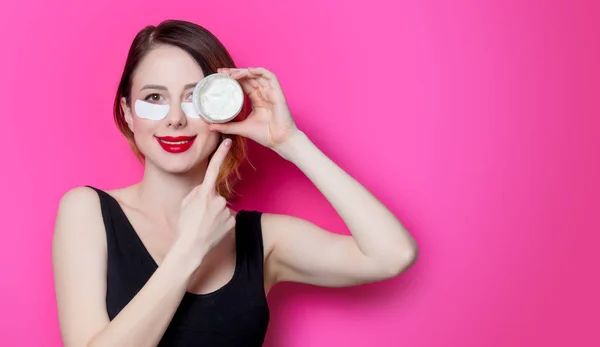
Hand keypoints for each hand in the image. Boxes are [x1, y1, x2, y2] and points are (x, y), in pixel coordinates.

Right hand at [171, 138, 235, 267]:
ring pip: (221, 207)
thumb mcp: (185, 204)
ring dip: (214, 214)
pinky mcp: (232, 220)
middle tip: (199, 217)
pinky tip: (212, 230)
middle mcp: (218, 199)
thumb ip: (196, 192)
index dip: (220, 154)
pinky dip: (220, 223)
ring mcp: (226, 210)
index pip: (213, 168)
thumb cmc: (184, 225)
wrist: (191, 247)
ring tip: (205, 224)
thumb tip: (205, 189)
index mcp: (204, 193)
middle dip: (209, 204)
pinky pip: (226, 217)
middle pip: (215, 196)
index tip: (228, 143)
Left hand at [209, 67, 297, 149]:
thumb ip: (226, 126)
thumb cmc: (265, 135)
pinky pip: (270, 76)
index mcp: (256, 99)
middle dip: (234, 72)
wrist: (279, 141)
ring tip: (231, 74)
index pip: (243, 84)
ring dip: (244, 71)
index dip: (232, 78)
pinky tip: (248, 72)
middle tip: (221, 72)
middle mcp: (263, 93)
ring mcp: (270, 92)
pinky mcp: (277, 92)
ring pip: (257, 74)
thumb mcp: (241, 128)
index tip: (219, 76)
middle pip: (248, 77)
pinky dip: (259, 71)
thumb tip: (210, 126)